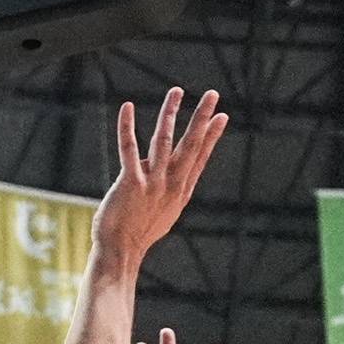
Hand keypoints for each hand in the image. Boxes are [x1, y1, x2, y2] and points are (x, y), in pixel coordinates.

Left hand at [89, 89, 230, 271]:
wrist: (121, 253)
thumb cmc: (139, 233)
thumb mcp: (164, 211)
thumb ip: (166, 186)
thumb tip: (161, 166)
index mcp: (180, 191)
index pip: (200, 157)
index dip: (212, 135)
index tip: (222, 116)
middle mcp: (171, 185)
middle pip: (190, 145)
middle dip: (202, 118)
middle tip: (212, 94)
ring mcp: (152, 184)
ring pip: (163, 141)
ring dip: (170, 113)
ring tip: (177, 91)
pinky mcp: (131, 184)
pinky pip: (129, 149)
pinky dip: (127, 127)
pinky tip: (128, 107)